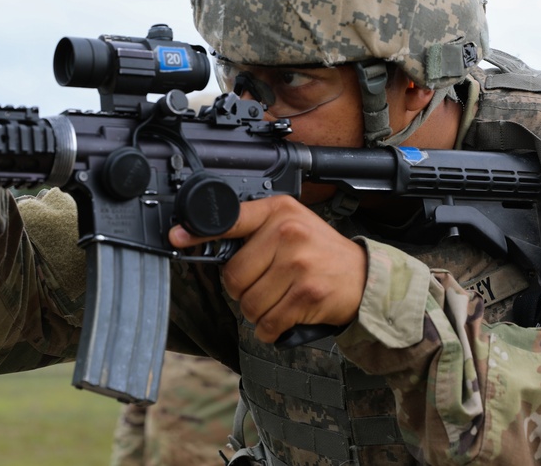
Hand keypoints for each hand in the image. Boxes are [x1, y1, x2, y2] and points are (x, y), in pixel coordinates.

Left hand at [169, 195, 367, 342]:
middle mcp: (287, 232)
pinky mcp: (306, 294)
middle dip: (243, 290)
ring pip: (248, 303)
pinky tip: (285, 317)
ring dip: (258, 312)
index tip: (176, 237)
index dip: (199, 231)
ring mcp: (298, 263)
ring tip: (279, 300)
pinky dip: (271, 328)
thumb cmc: (321, 254)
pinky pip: (267, 322)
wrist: (365, 278)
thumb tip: (208, 243)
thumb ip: (256, 230)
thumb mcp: (291, 225)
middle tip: (266, 285)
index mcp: (279, 211)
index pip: (230, 219)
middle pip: (234, 276)